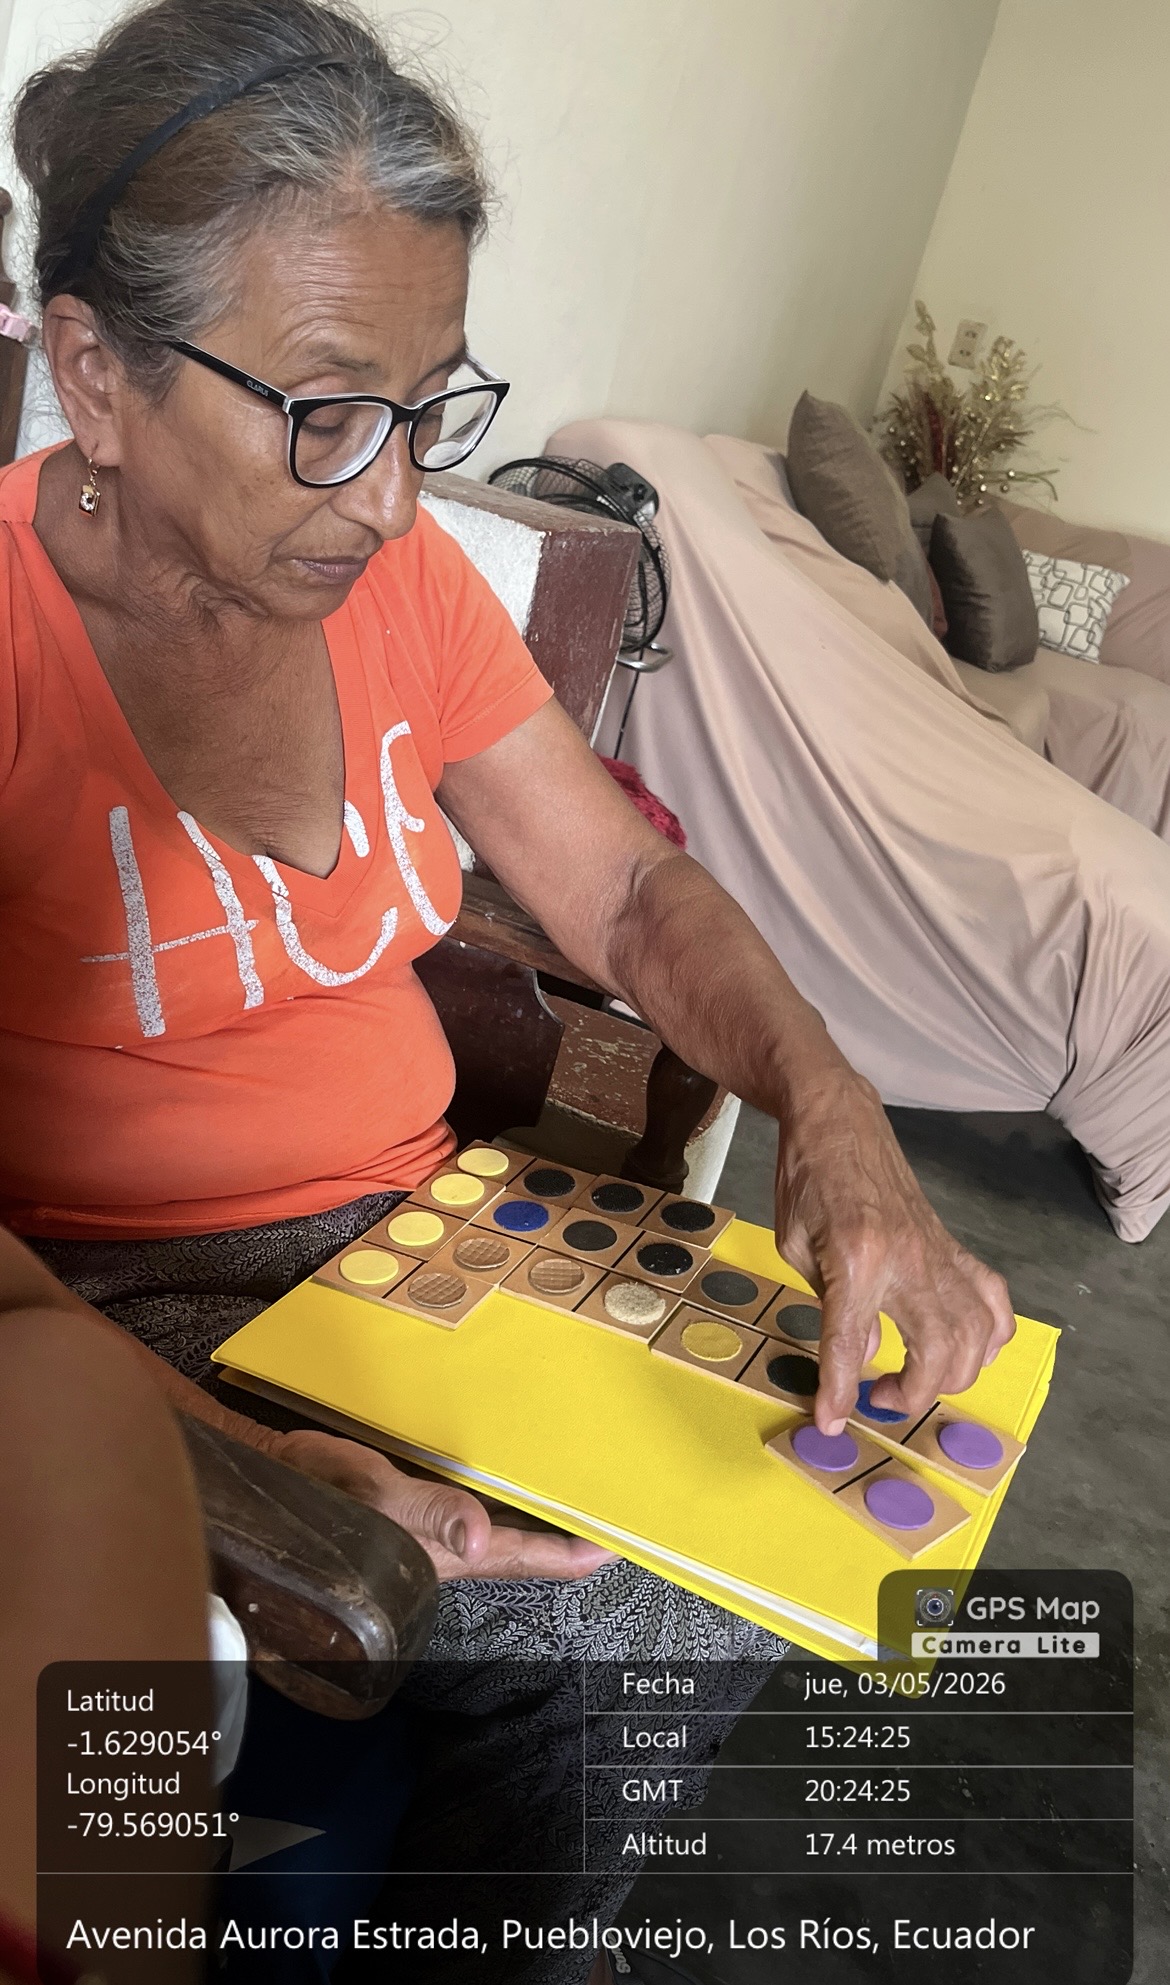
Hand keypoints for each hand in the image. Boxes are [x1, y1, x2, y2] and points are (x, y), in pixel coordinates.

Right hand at [275, 1427, 614, 1581]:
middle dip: (573, 1521)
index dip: (584, 1552)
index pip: (534, 1558)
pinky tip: (521, 1444)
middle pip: (530, 1540)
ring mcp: (437, 1522)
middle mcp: (455, 1541)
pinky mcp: (418, 1498)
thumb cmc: (317, 1498)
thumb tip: (475, 1539)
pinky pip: (476, 1487)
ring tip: (587, 1464)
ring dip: (541, 1496)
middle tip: (621, 1489)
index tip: (631, 1535)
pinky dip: (505, 1471)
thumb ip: (423, 1512)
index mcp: (453, 1550)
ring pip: (506, 1515)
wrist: (259, 1483)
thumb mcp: (367, 1499)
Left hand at [774, 1066, 1015, 1435]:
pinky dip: (990, 1336)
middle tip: (879, 1396)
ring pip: (976, 1336)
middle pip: (939, 1352)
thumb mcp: (796, 1248)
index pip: (850, 1344)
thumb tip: (864, 1354)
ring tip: (917, 1379)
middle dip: (913, 1394)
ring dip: (953, 1375)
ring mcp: (939, 1253)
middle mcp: (908, 1261)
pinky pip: (993, 1301)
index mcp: (855, 1261)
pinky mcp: (954, 1246)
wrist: (837, 1122)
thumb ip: (830, 1306)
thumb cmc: (805, 1181)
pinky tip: (969, 1349)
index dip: (839, 1392)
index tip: (831, 1422)